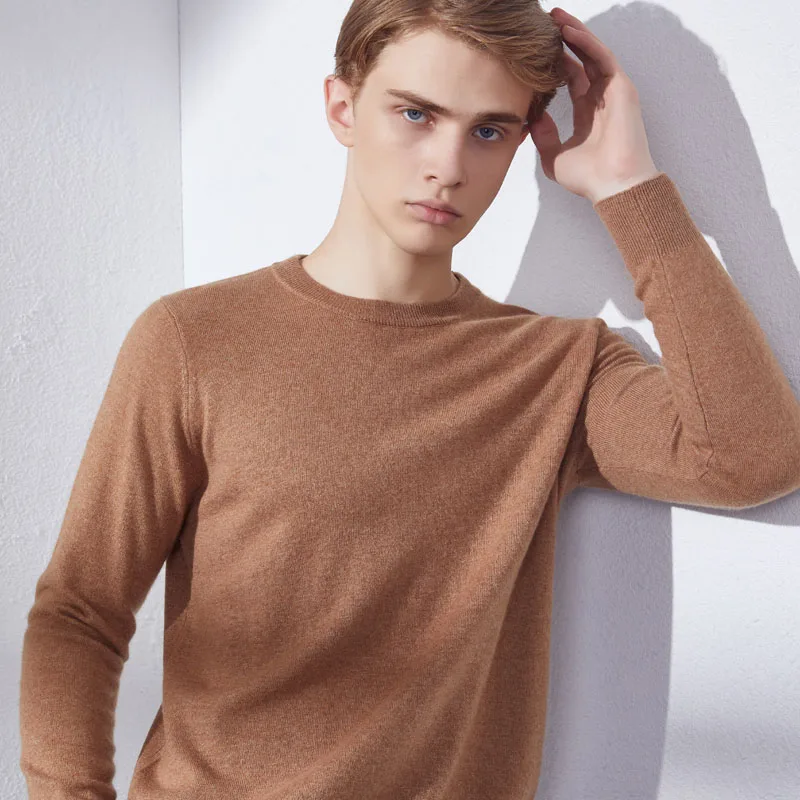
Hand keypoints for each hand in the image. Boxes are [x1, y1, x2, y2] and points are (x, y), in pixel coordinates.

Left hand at [529, 7, 660, 204]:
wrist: (614, 186)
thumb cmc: (589, 178)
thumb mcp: (554, 157)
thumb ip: (543, 136)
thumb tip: (532, 116)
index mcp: (587, 114)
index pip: (571, 78)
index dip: (555, 62)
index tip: (536, 49)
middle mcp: (600, 99)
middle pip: (581, 60)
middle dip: (564, 40)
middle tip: (545, 21)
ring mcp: (612, 92)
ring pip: (592, 53)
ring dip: (574, 33)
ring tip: (555, 16)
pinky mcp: (621, 88)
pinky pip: (601, 58)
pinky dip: (586, 42)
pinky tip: (569, 30)